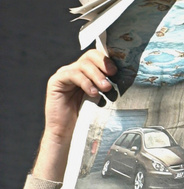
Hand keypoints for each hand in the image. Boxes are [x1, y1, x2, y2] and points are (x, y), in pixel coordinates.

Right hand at [33, 50, 116, 182]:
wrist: (66, 132)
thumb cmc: (85, 116)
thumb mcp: (99, 97)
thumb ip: (106, 85)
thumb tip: (123, 77)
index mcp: (85, 72)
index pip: (95, 56)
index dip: (106, 60)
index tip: (117, 70)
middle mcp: (73, 70)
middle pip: (89, 56)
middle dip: (103, 64)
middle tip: (113, 76)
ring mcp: (63, 74)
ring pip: (82, 65)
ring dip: (97, 75)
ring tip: (106, 88)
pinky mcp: (55, 81)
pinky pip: (72, 75)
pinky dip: (85, 82)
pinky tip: (93, 93)